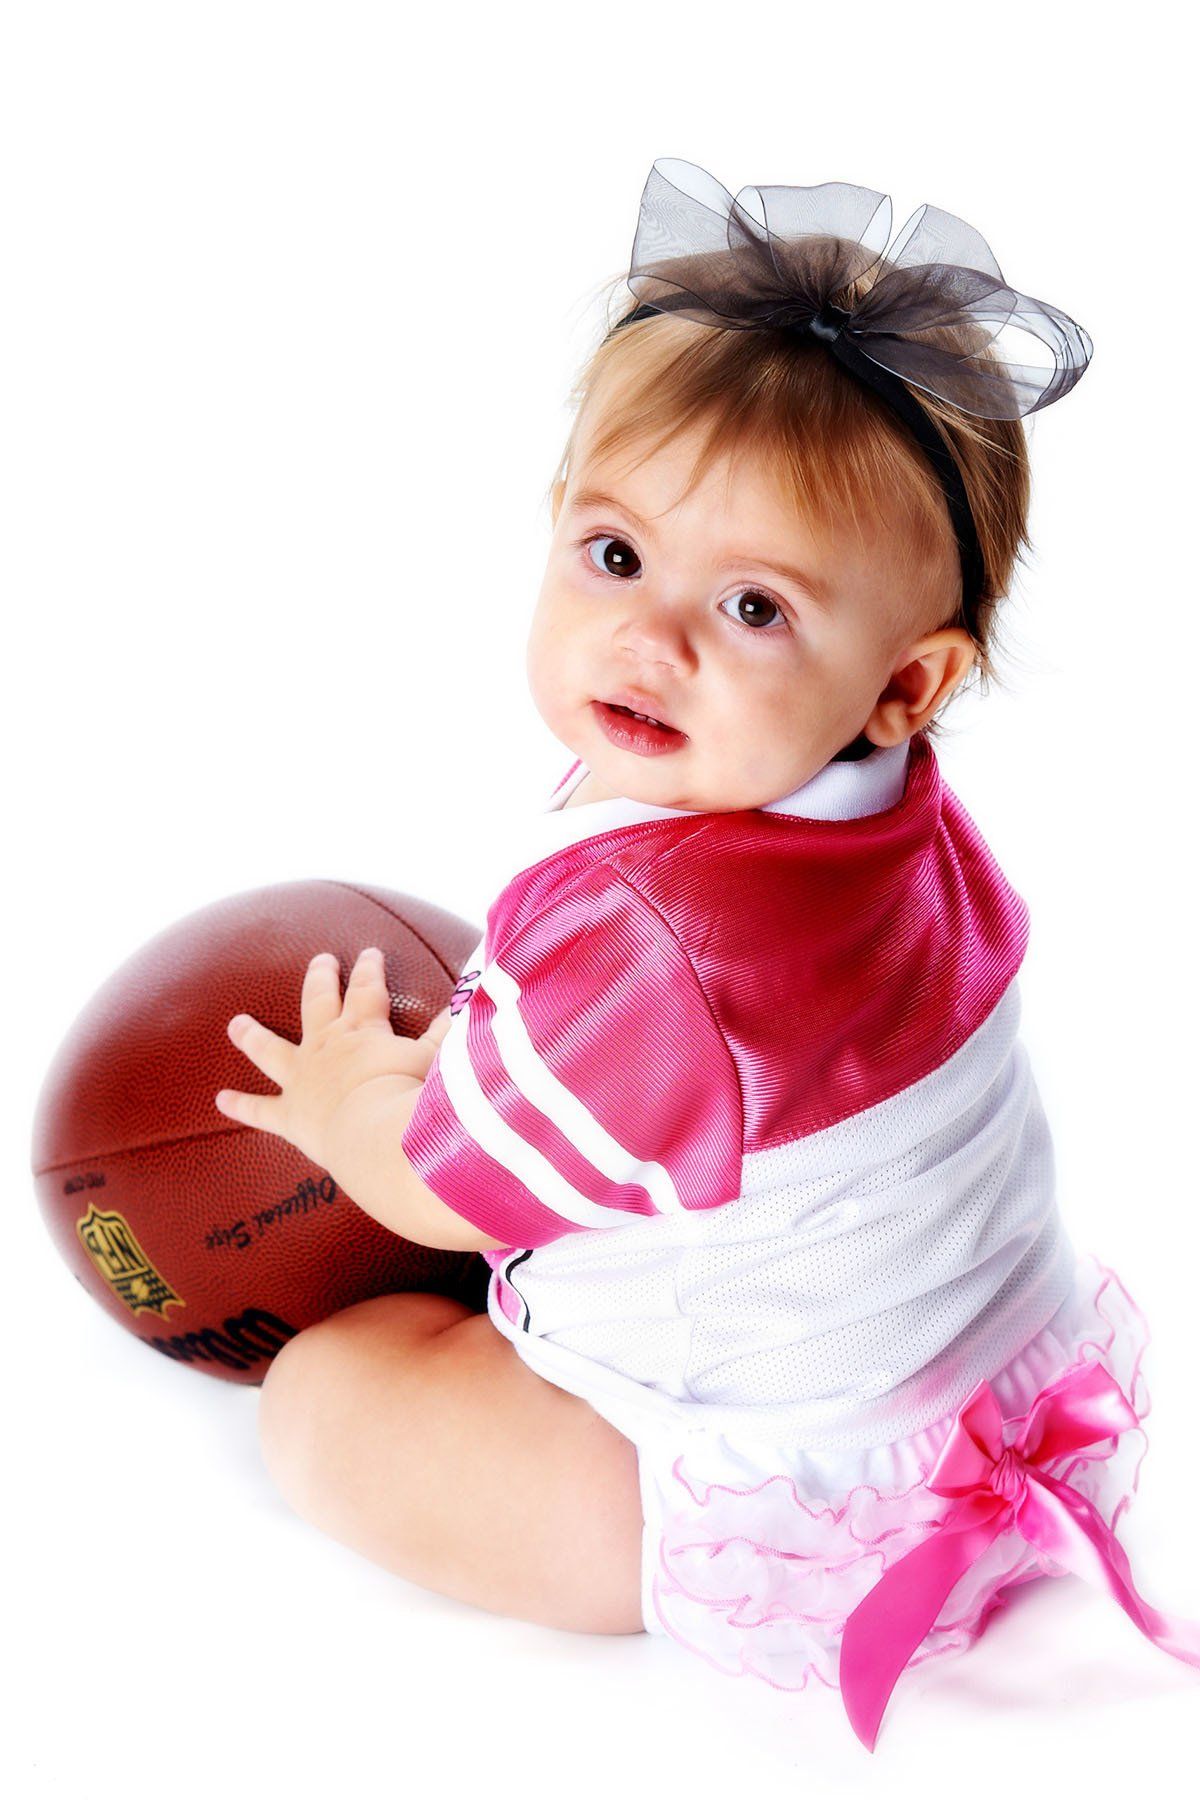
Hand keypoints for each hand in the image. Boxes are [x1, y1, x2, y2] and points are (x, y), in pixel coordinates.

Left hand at [214, 947, 428, 1170]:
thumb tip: (462, 1004)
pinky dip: (241, 1105)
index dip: (369, 968)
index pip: (367, 988)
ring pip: (271, 1049)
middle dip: (320, 979)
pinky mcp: (290, 1114)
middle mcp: (327, 1046)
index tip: (369, 951)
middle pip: (318, 1003)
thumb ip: (448, 1031)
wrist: (377, 1133)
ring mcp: (302, 1078)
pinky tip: (220, 1099)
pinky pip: (261, 1109)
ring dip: (253, 1035)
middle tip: (320, 960)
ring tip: (236, 1023)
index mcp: (362, 1029)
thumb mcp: (437, 1057)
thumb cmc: (410, 1094)